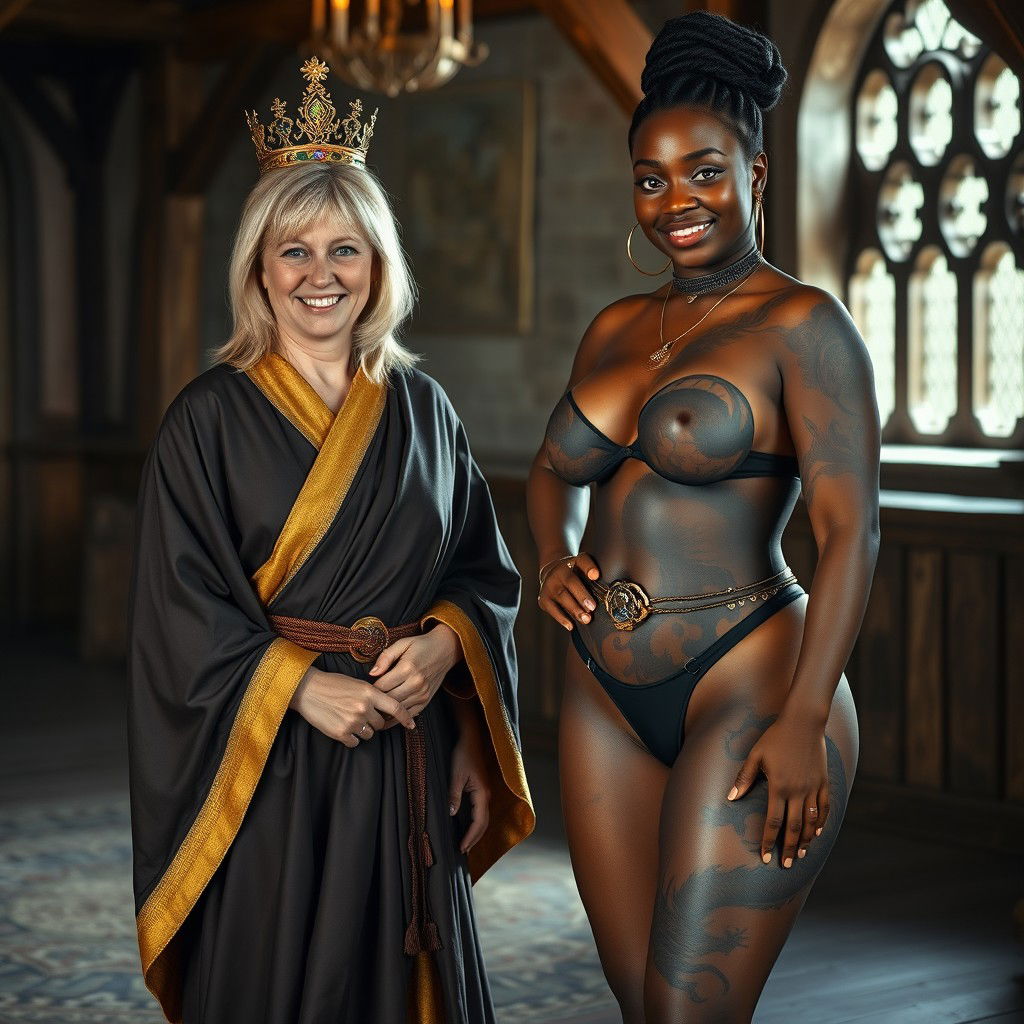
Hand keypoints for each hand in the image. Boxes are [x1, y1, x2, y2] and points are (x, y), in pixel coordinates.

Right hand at [290, 667, 415, 746]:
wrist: (307, 690)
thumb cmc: (332, 684)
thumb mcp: (357, 683)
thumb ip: (372, 695)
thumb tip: (387, 707)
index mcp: (369, 692)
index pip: (395, 707)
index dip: (405, 717)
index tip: (411, 725)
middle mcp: (363, 707)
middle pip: (381, 724)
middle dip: (375, 722)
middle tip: (363, 715)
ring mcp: (352, 722)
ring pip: (369, 734)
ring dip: (363, 730)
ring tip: (350, 719)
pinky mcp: (341, 733)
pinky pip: (355, 743)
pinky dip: (351, 738)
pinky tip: (343, 727)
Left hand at [368, 624, 460, 718]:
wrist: (445, 650)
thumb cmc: (421, 645)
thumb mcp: (402, 644)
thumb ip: (385, 657)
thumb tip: (372, 673)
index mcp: (407, 668)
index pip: (382, 686)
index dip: (370, 690)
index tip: (365, 690)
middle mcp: (416, 683)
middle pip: (389, 700)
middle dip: (376, 703)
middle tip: (366, 703)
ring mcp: (422, 693)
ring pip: (398, 709)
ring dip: (385, 712)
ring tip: (374, 712)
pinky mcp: (426, 699)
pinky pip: (410, 714)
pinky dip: (398, 718)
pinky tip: (388, 718)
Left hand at [448, 727, 490, 854]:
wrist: (471, 740)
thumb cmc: (463, 755)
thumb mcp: (456, 775)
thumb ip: (454, 795)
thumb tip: (452, 814)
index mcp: (482, 794)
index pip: (479, 822)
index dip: (470, 836)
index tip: (461, 848)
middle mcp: (487, 796)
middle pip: (484, 824)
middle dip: (474, 839)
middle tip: (462, 851)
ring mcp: (485, 793)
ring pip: (483, 818)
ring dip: (475, 832)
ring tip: (465, 844)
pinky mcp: (481, 790)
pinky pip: (480, 812)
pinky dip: (475, 823)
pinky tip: (468, 827)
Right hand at [537, 552, 600, 630]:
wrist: (551, 573)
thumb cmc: (574, 574)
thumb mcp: (583, 568)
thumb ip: (593, 574)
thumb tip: (600, 585)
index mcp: (573, 562)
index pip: (582, 561)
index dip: (589, 568)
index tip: (596, 576)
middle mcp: (559, 571)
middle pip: (571, 582)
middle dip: (582, 595)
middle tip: (592, 608)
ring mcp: (549, 585)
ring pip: (561, 596)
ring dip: (574, 609)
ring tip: (586, 619)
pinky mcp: (543, 598)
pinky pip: (552, 608)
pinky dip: (561, 618)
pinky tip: (571, 625)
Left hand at [726, 714, 830, 867]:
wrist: (803, 723)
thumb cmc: (775, 738)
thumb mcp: (756, 755)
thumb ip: (744, 778)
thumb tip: (731, 798)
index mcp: (779, 787)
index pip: (773, 822)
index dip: (769, 841)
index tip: (766, 857)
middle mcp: (797, 791)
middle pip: (793, 828)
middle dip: (788, 849)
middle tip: (785, 865)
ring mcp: (813, 788)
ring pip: (811, 822)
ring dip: (806, 840)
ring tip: (800, 854)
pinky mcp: (824, 783)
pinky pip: (824, 808)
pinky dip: (821, 823)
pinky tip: (817, 833)